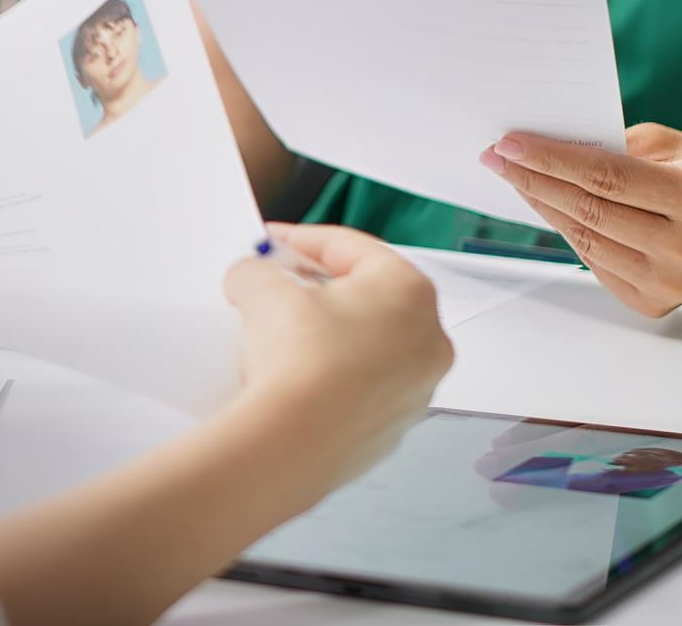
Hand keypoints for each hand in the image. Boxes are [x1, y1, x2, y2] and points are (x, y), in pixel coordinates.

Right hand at [224, 225, 453, 479]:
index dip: (301, 241)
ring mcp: (414, 391)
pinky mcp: (390, 431)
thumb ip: (259, 271)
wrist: (294, 441)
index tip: (272, 244)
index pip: (351, 248)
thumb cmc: (300, 361)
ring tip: (275, 337)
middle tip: (273, 288)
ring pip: (363, 347)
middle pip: (364, 299)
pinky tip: (288, 380)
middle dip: (315, 291)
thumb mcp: (262, 288)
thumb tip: (254, 278)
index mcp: (410, 292)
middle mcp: (427, 341)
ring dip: (323, 337)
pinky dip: (327, 379)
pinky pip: (357, 390)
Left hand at [481, 124, 681, 316]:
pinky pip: (592, 261)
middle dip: (533, 179)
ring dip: (541, 205)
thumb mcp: (674, 147)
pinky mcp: (652, 303)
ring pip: (583, 239)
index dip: (551, 159)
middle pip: (588, 210)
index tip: (508, 143)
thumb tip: (547, 145)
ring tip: (513, 178)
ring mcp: (669, 282)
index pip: (606, 176)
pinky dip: (565, 231)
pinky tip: (547, 207)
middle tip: (495, 157)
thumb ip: (617, 145)